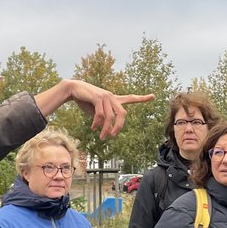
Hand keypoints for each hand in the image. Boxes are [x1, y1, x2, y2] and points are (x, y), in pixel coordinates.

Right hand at [35, 79, 152, 139]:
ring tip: (102, 137)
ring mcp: (106, 97)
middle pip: (123, 114)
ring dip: (105, 129)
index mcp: (114, 99)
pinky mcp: (98, 98)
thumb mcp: (97, 111)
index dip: (142, 98)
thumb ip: (104, 118)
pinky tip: (93, 128)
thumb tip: (108, 129)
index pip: (131, 98)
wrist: (74, 90)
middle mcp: (112, 97)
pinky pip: (100, 114)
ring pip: (110, 117)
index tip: (153, 96)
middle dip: (119, 126)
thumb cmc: (86, 101)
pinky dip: (97, 123)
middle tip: (113, 136)